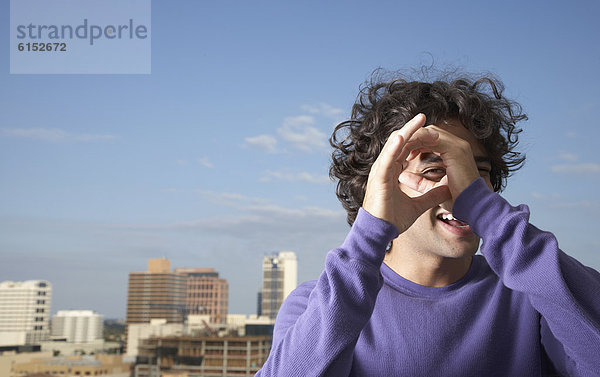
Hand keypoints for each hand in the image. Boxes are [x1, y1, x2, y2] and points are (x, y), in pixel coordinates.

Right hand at [362, 114, 451, 232]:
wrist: (380, 233)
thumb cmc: (392, 220)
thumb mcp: (418, 206)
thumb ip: (430, 196)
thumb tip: (447, 190)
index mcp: (392, 172)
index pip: (404, 149)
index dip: (417, 139)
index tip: (432, 131)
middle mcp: (385, 168)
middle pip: (399, 142)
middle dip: (413, 129)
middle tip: (425, 116)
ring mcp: (380, 171)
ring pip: (393, 145)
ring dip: (406, 131)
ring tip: (419, 120)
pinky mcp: (379, 178)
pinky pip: (387, 159)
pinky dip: (394, 147)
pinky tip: (404, 136)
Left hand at [399, 124, 481, 209]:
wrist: (474, 207)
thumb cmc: (457, 200)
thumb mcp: (434, 189)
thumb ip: (419, 181)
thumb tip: (402, 176)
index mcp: (455, 152)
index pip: (431, 138)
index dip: (415, 143)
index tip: (402, 154)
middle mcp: (458, 145)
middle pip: (429, 131)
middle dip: (412, 138)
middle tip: (397, 149)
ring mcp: (458, 145)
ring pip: (429, 132)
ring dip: (413, 139)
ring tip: (399, 150)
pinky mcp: (456, 150)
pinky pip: (432, 138)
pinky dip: (418, 142)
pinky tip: (407, 153)